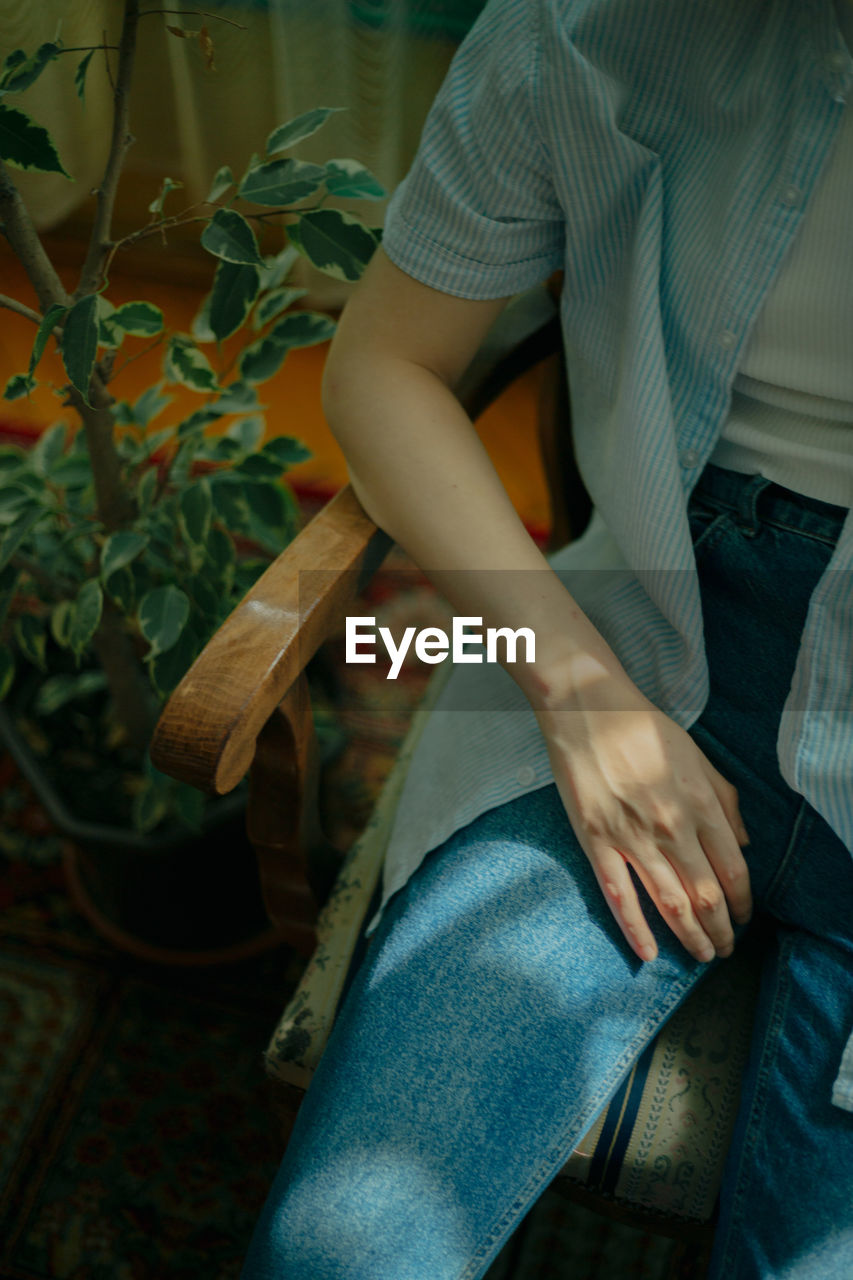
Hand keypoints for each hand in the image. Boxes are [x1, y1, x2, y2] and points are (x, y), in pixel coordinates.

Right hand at [534, 663, 751, 963]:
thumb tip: (743, 844)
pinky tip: (647, 953)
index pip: (732, 870)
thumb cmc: (642, 727)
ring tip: (700, 955)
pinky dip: (635, 930)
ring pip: (669, 903)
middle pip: (705, 896)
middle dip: (720, 930)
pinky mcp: (596, 840)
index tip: (744, 918)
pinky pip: (618, 896)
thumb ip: (725, 800)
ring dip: (689, 937)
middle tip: (724, 949)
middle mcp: (672, 826)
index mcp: (700, 804)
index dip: (742, 903)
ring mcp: (632, 837)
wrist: (587, 709)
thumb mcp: (697, 755)